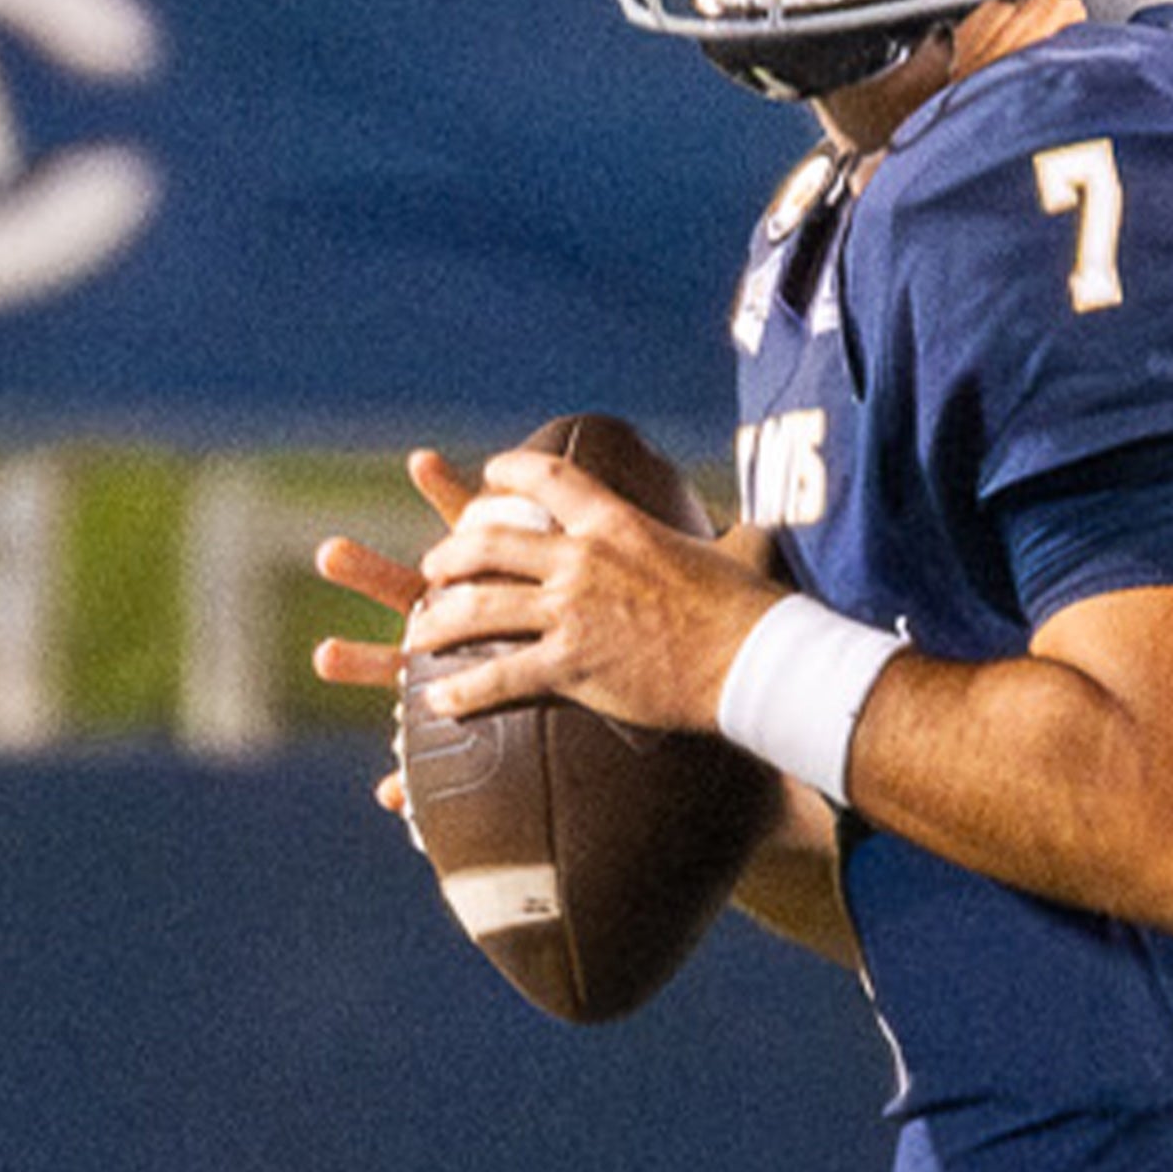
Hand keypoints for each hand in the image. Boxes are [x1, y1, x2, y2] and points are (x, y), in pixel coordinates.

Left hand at [322, 444, 773, 738]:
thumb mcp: (728, 554)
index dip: (509, 471)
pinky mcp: (571, 666)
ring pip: (477, 607)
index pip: (549, 477)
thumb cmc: (750, 611)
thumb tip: (755, 533)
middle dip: (450, 554)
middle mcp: (582, 560)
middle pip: (489, 542)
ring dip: (437, 619)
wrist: (754, 659)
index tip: (489, 473)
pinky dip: (462, 690)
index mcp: (616, 523)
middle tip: (433, 567)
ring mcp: (572, 613)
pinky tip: (439, 701)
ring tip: (417, 634)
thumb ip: (722, 540)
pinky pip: (498, 676)